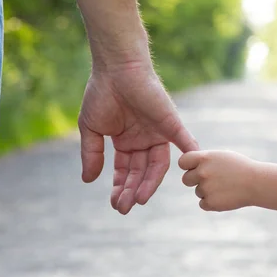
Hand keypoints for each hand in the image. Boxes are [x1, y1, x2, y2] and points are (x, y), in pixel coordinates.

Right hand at [79, 64, 198, 214]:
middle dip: (132, 190)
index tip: (116, 204)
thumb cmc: (101, 93)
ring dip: (149, 184)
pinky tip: (189, 172)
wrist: (116, 68)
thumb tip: (87, 180)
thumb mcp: (91, 129)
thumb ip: (91, 155)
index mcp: (126, 142)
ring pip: (157, 165)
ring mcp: (158, 133)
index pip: (126, 171)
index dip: (121, 188)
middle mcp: (144, 140)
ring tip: (139, 200)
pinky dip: (189, 155)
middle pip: (140, 172)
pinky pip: (183, 142)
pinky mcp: (171, 123)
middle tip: (124, 208)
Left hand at [178, 150, 257, 211]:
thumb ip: (204, 160)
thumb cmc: (240, 167)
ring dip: (208, 191)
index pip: (182, 162)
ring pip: (198, 192)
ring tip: (225, 187)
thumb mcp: (222, 157)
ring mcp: (206, 188)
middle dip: (195, 181)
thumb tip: (189, 165)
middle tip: (211, 180)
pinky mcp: (210, 203)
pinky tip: (225, 196)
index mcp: (204, 158)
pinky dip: (212, 202)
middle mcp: (202, 173)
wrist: (256, 183)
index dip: (188, 166)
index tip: (195, 168)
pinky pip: (203, 204)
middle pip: (186, 179)